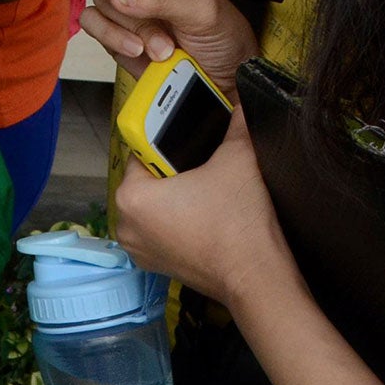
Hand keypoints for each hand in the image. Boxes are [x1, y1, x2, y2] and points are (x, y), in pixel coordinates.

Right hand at [78, 0, 259, 90]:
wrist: (223, 81)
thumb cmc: (224, 38)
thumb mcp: (204, 12)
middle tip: (132, 5)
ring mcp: (126, 3)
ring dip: (129, 25)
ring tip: (161, 45)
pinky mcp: (115, 30)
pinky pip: (92, 24)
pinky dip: (113, 38)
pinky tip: (138, 49)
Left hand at [112, 107, 289, 307]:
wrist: (258, 277)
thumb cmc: (240, 225)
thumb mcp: (237, 159)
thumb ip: (234, 126)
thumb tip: (238, 106)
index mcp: (131, 197)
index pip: (142, 150)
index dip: (166, 139)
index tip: (185, 136)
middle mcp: (126, 225)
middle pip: (147, 178)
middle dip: (172, 169)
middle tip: (201, 165)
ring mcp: (140, 249)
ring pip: (154, 204)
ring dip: (175, 195)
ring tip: (205, 190)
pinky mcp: (157, 264)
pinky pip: (161, 228)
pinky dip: (178, 219)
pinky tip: (205, 213)